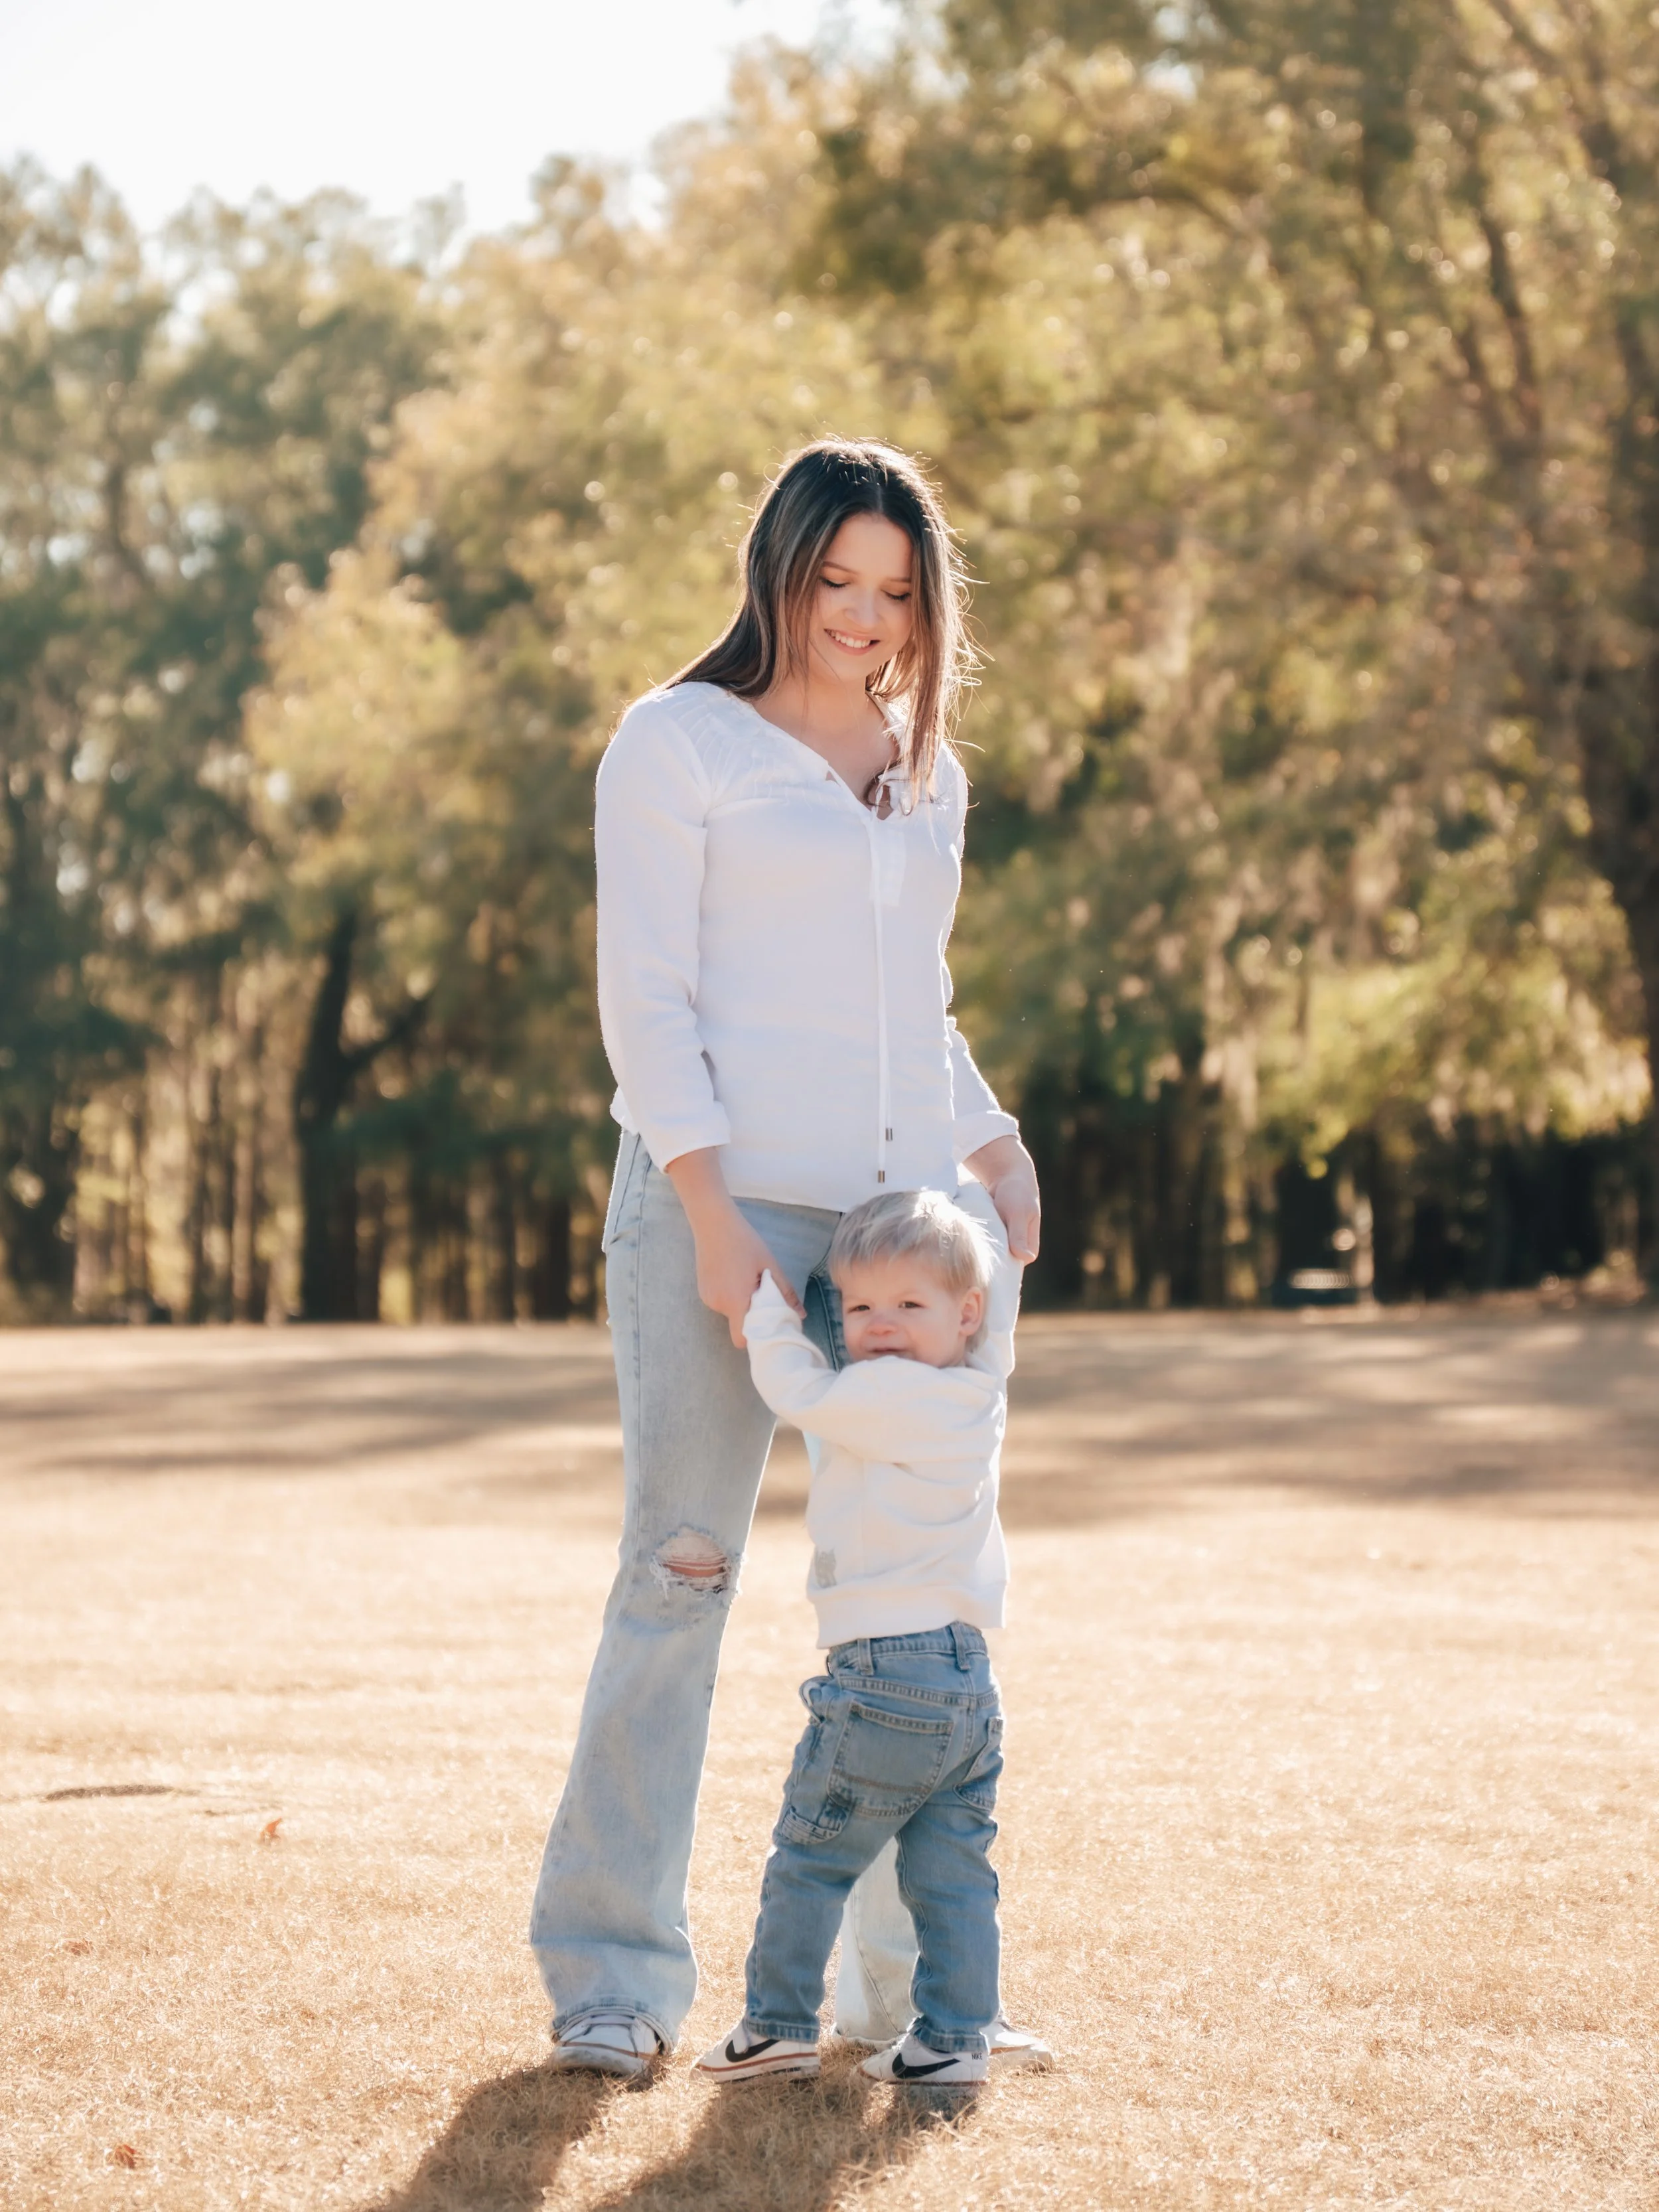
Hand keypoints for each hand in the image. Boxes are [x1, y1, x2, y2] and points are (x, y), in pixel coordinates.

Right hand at [665, 1147, 804, 1346]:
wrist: (713, 1222)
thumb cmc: (744, 1242)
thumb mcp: (769, 1265)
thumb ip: (784, 1293)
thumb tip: (801, 1315)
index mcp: (736, 1301)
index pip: (741, 1339)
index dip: (755, 1337)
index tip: (767, 1325)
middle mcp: (718, 1304)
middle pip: (738, 1323)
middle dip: (751, 1313)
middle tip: (761, 1291)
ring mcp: (707, 1298)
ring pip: (730, 1312)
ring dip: (741, 1302)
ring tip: (746, 1277)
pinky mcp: (702, 1290)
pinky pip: (721, 1301)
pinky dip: (730, 1295)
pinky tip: (734, 1274)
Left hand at [963, 1135, 1040, 1262]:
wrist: (1007, 1176)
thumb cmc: (1017, 1193)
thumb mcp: (1017, 1213)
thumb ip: (1019, 1234)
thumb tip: (1025, 1257)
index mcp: (1029, 1250)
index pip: (1012, 1271)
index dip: (997, 1272)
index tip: (979, 1269)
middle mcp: (1018, 1251)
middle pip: (1000, 1266)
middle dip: (985, 1264)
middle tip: (966, 1261)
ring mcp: (1005, 1244)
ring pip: (991, 1256)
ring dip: (978, 1254)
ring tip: (961, 1253)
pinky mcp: (994, 1237)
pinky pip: (984, 1246)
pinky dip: (975, 1244)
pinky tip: (961, 1244)